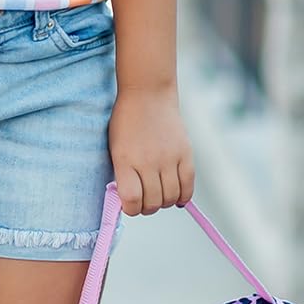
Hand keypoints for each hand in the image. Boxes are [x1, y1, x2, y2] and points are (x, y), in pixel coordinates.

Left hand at [108, 85, 194, 214]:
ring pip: (171, 197)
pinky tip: (178, 197)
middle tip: (145, 201)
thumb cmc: (126, 122)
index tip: (130, 205)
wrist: (147, 94)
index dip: (131, 209)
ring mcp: (169, 158)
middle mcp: (148, 162)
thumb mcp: (115, 148)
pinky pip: (188, 186)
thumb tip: (131, 202)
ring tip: (160, 196)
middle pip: (153, 202)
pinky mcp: (186, 154)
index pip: (131, 199)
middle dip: (147, 208)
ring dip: (165, 202)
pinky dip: (183, 196)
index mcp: (125, 161)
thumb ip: (123, 174)